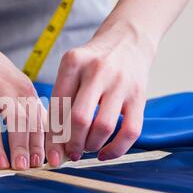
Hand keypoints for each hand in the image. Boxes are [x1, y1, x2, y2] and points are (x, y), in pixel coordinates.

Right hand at [0, 34, 45, 169]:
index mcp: (24, 91)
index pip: (35, 120)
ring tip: (1, 164)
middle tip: (23, 167)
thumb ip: (35, 112)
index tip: (41, 162)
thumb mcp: (22, 87)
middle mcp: (4, 89)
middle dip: (21, 145)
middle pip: (16, 120)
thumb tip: (53, 140)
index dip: (39, 142)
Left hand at [46, 21, 155, 165]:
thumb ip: (62, 99)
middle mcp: (97, 70)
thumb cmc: (93, 61)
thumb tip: (54, 143)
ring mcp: (121, 82)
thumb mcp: (72, 69)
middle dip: (72, 144)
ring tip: (87, 148)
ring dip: (92, 146)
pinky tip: (105, 154)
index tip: (53, 152)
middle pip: (80, 119)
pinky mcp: (139, 95)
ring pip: (104, 127)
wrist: (128, 39)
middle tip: (71, 153)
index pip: (58, 106)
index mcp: (73, 62)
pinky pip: (131, 131)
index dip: (53, 135)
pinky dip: (117, 149)